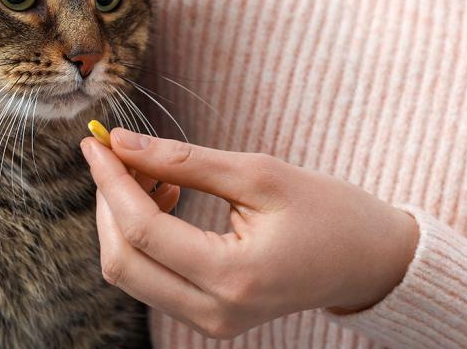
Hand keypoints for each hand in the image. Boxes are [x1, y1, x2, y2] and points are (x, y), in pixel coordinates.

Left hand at [80, 129, 418, 338]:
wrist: (370, 262)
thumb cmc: (329, 211)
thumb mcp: (260, 174)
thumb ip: (185, 160)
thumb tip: (121, 144)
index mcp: (234, 277)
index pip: (143, 231)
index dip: (111, 182)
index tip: (95, 142)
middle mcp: (214, 313)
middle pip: (123, 262)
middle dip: (109, 202)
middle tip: (120, 154)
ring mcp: (210, 323)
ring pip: (130, 273)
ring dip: (123, 219)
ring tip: (154, 171)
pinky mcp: (209, 317)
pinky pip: (152, 279)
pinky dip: (143, 236)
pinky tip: (167, 196)